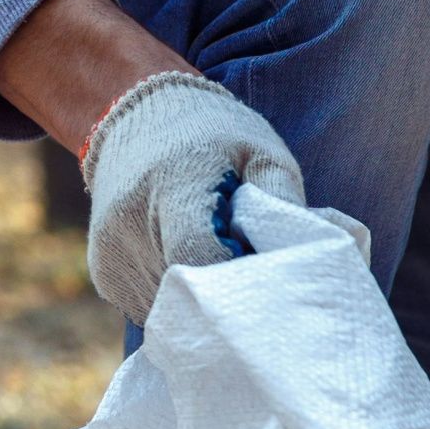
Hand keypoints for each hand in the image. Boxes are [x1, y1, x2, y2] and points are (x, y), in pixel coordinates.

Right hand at [79, 74, 304, 323]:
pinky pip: (154, 311)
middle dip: (232, 303)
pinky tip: (197, 275)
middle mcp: (130, 227)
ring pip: (173, 314)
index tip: (270, 283)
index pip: (205, 261)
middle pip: (191, 298)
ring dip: (206, 308)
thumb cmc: (214, 135)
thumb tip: (324, 251)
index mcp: (172, 190)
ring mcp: (112, 257)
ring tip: (227, 274)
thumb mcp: (262, 152)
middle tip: (262, 288)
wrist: (134, 114)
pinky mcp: (105, 277)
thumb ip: (287, 201)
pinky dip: (182, 306)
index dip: (243, 284)